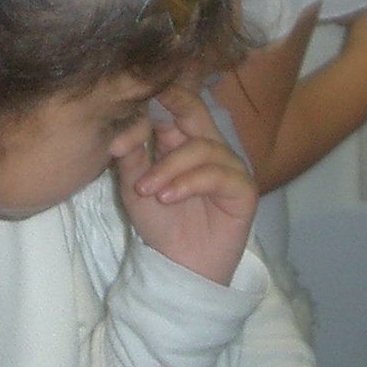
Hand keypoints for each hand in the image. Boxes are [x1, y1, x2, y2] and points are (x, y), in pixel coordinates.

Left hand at [117, 85, 257, 285]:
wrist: (179, 265)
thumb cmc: (159, 222)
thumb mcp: (135, 185)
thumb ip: (130, 153)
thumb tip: (123, 123)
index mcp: (182, 139)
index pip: (171, 106)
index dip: (152, 101)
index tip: (127, 105)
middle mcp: (208, 145)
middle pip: (195, 110)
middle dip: (172, 104)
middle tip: (146, 109)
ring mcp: (229, 165)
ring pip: (202, 147)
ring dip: (168, 167)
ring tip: (146, 190)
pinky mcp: (243, 189)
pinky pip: (217, 175)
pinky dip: (188, 183)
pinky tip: (167, 198)